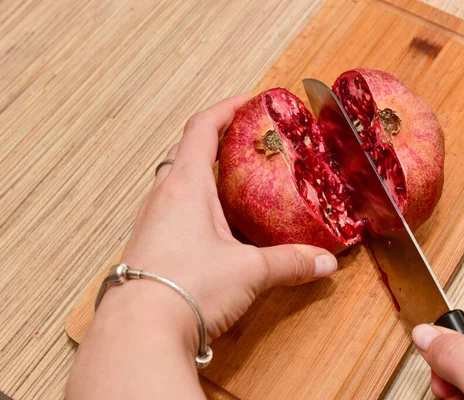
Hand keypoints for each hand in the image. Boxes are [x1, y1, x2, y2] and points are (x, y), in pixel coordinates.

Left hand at [118, 93, 337, 342]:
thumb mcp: (248, 271)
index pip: (202, 128)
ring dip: (206, 176)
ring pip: (179, 183)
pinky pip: (175, 212)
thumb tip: (324, 261)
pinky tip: (218, 229)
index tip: (250, 102)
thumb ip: (289, 262)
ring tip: (237, 183)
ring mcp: (153, 221)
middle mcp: (163, 196)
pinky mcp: (151, 246)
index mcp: (185, 184)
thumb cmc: (185, 286)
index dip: (227, 108)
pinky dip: (198, 208)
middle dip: (218, 141)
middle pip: (188, 151)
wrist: (138, 331)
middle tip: (247, 143)